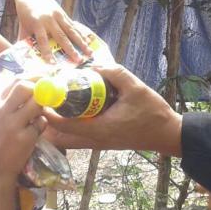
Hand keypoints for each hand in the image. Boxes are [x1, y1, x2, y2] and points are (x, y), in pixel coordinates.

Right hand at [0, 79, 44, 184]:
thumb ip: (6, 103)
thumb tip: (27, 85)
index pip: (14, 81)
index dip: (33, 76)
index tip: (45, 76)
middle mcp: (1, 111)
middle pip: (25, 86)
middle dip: (39, 87)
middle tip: (48, 91)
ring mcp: (12, 124)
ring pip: (36, 103)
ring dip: (41, 107)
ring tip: (37, 115)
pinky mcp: (23, 138)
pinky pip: (41, 123)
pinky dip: (41, 125)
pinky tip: (34, 132)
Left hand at [14, 0, 92, 62]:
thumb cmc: (25, 14)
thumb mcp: (23, 27)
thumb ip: (24, 40)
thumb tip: (22, 57)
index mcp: (37, 23)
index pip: (42, 40)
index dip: (47, 52)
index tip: (52, 64)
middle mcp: (49, 20)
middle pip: (62, 36)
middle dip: (71, 49)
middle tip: (79, 61)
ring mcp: (58, 16)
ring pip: (72, 31)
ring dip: (81, 43)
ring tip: (89, 53)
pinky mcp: (64, 14)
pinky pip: (74, 26)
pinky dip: (82, 34)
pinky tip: (89, 42)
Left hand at [44, 65, 182, 155]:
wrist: (167, 134)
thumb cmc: (152, 113)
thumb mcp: (135, 87)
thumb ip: (114, 73)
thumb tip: (95, 65)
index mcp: (98, 129)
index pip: (62, 124)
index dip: (47, 110)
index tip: (43, 94)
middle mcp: (94, 140)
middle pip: (58, 137)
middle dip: (47, 120)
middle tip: (46, 99)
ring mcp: (98, 144)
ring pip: (67, 140)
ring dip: (56, 125)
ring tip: (56, 103)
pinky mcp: (102, 143)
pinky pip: (77, 138)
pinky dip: (68, 127)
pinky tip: (72, 110)